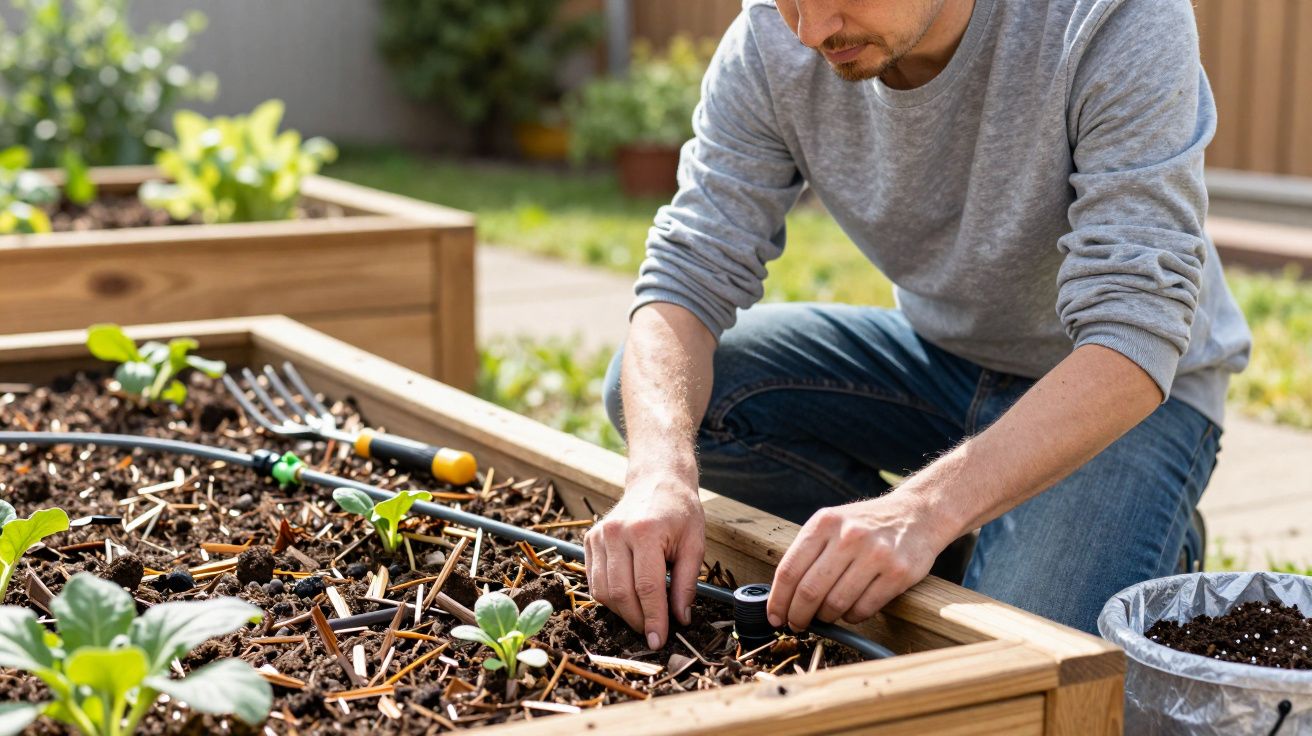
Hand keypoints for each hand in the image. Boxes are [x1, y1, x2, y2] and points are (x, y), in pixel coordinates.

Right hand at [584, 472, 704, 649]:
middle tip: (652, 633)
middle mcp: (616, 532)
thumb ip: (687, 583)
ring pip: (603, 591)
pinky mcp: (590, 539)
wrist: (656, 482)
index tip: (659, 640)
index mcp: (645, 531)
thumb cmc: (680, 512)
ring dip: (622, 612)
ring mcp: (599, 535)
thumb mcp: (695, 544)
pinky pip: (594, 581)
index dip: (653, 618)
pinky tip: (628, 599)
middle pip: (620, 593)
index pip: (647, 587)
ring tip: (642, 616)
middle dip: (637, 620)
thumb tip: (680, 619)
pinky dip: (609, 597)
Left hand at [767, 492, 952, 630]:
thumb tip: (782, 595)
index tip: (774, 616)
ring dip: (826, 617)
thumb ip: (809, 552)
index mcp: (825, 523)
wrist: (917, 514)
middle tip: (797, 625)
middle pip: (810, 591)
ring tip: (826, 615)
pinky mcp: (898, 573)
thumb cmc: (867, 525)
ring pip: (836, 604)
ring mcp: (875, 554)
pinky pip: (863, 609)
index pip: (789, 570)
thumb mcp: (833, 523)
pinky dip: (851, 617)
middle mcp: (849, 536)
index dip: (778, 600)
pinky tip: (851, 610)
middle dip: (798, 615)